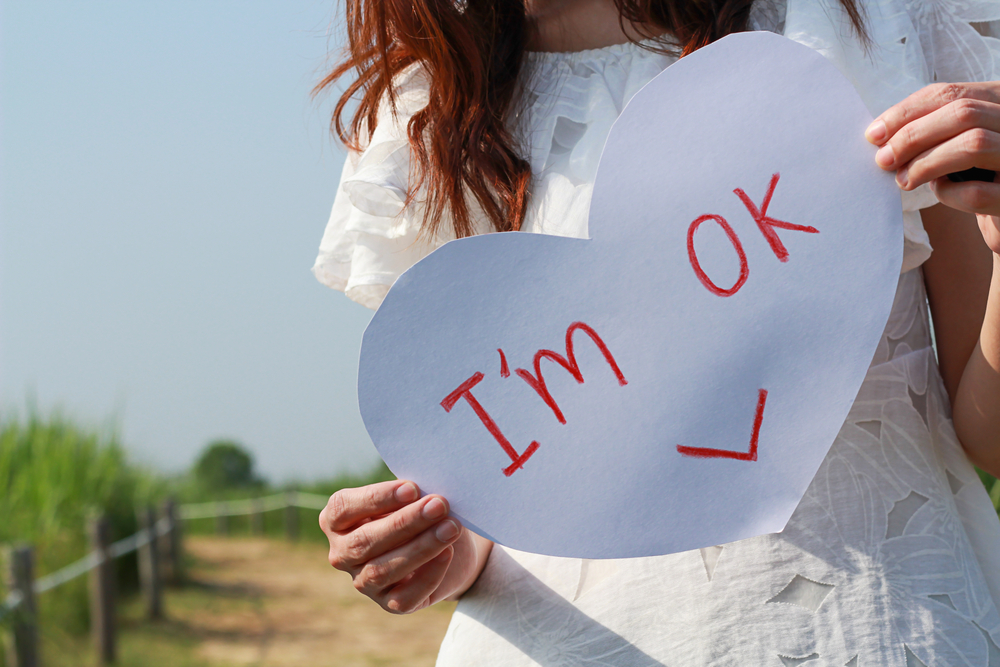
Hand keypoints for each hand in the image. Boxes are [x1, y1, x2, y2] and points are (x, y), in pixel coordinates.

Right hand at [319, 479, 489, 612]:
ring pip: (382, 570)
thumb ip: (410, 495)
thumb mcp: (413, 498)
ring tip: (451, 527)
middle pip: (364, 541)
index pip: (343, 508)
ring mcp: (363, 582)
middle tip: (439, 505)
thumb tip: (426, 494)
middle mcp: (343, 554)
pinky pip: (404, 596)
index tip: (412, 488)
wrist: (451, 546)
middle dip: (404, 522)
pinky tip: (448, 553)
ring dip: (420, 547)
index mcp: (337, 521)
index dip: (377, 498)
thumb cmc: (422, 512)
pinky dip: (428, 574)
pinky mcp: (389, 604)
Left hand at [866, 82, 999, 253]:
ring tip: (903, 180)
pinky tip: (942, 193)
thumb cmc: (977, 176)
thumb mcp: (956, 142)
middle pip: (963, 113)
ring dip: (926, 163)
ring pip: (973, 144)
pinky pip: (977, 192)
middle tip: (884, 159)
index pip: (951, 93)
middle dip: (913, 136)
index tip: (874, 134)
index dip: (907, 112)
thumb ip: (931, 130)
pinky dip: (948, 194)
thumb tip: (880, 135)